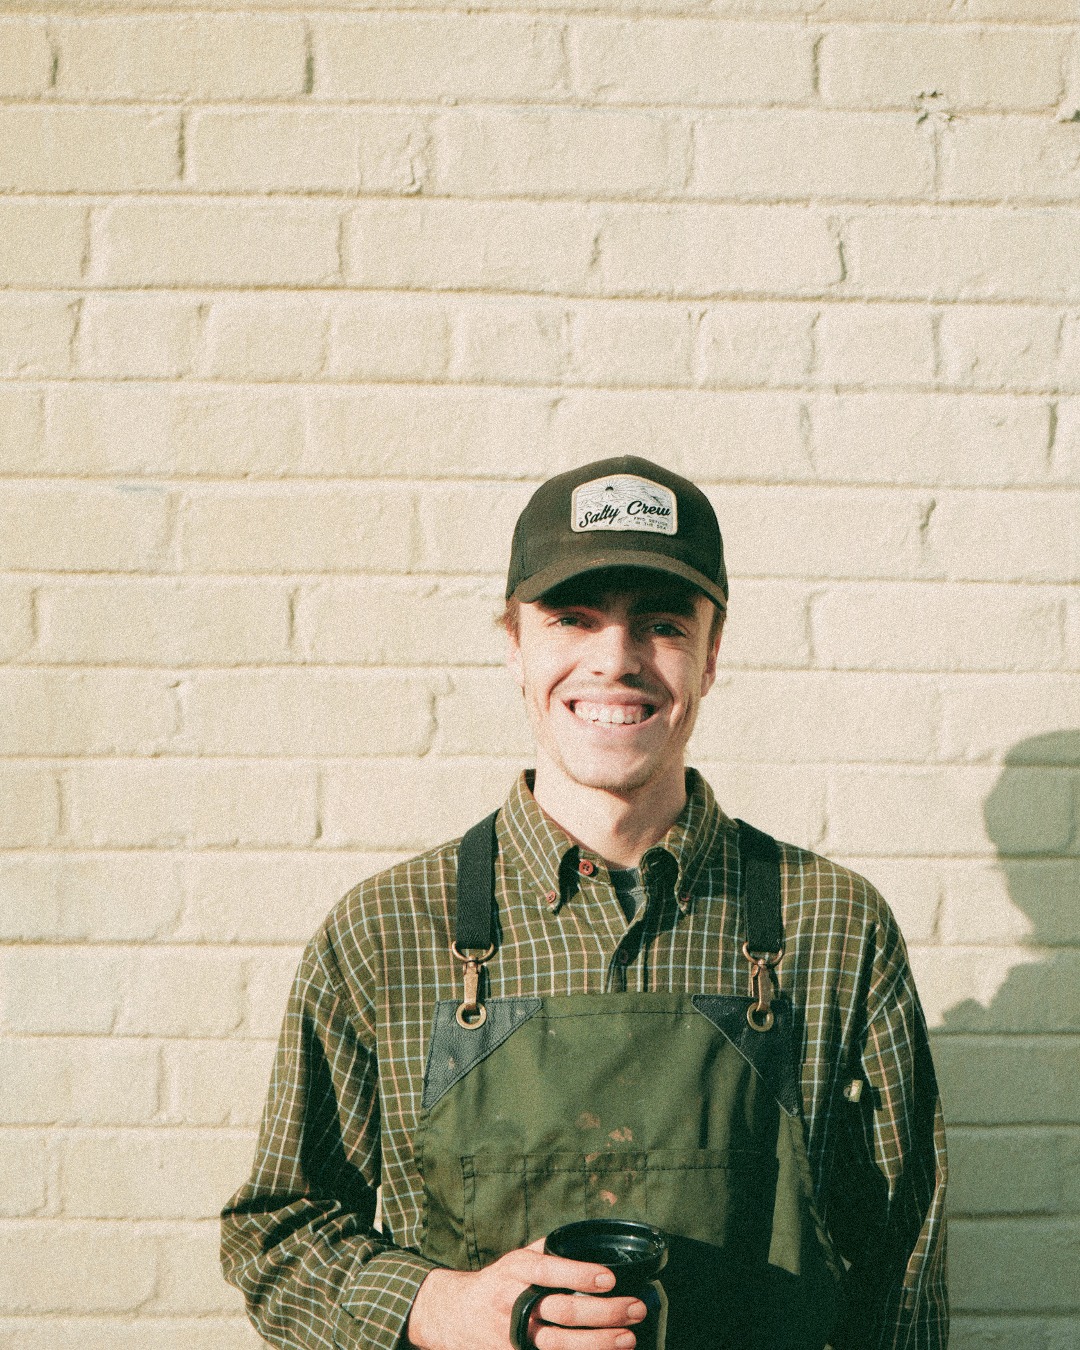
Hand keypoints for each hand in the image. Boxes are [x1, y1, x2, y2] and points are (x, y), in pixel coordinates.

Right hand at [406, 1239, 647, 1349]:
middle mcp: (512, 1303)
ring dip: (598, 1343)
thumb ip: (547, 1251)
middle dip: (604, 1312)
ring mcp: (511, 1337)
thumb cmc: (495, 1283)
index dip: (580, 1275)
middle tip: (635, 1309)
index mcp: (515, 1270)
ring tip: (628, 1337)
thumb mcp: (515, 1258)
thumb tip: (588, 1239)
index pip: (550, 1270)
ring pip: (560, 1345)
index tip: (610, 1278)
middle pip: (562, 1311)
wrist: (452, 1316)